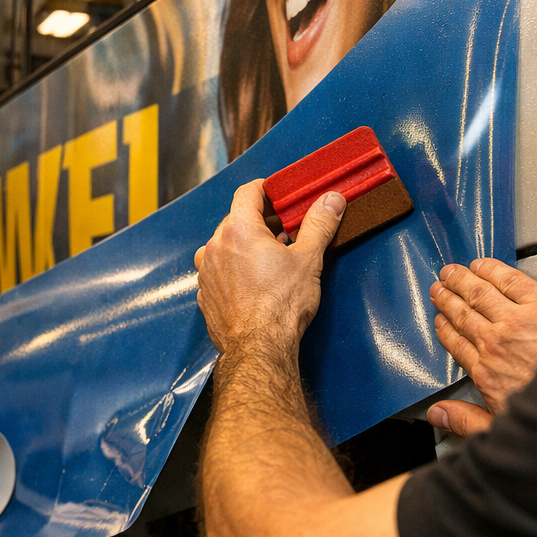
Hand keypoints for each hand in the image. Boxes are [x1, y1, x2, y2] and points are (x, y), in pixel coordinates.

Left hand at [195, 180, 344, 354]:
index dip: (265, 189)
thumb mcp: (308, 259)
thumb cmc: (281, 305)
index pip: (247, 192)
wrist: (259, 347)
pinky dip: (234, 269)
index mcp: (238, 229)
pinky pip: (219, 271)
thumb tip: (331, 201)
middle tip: (284, 230)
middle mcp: (215, 246)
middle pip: (236, 219)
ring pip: (225, 246)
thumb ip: (319, 224)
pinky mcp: (205, 294)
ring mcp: (207, 271)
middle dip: (261, 221)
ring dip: (245, 246)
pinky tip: (254, 281)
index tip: (277, 194)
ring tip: (270, 258)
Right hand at [430, 258, 536, 416]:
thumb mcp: (501, 429)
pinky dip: (491, 269)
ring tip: (452, 272)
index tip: (440, 320)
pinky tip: (482, 265)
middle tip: (439, 289)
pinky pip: (509, 279)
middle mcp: (497, 342)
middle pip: (464, 314)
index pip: (457, 343)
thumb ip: (465, 420)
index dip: (445, 328)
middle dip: (447, 299)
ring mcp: (518, 320)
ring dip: (462, 280)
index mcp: (487, 371)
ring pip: (480, 293)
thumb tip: (439, 414)